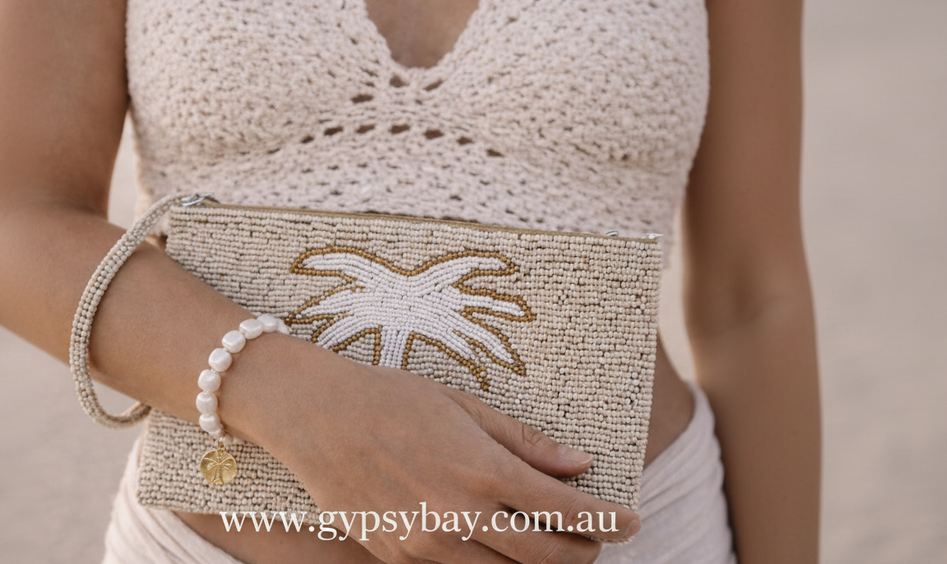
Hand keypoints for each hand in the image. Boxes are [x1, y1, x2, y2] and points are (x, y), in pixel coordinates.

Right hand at [232, 338, 640, 563]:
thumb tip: (580, 464)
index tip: (632, 521)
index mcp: (481, 471)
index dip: (608, 521)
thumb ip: (526, 443)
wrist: (314, 417)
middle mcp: (458, 517)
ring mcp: (426, 546)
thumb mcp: (466, 408)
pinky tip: (492, 545)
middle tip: (596, 540)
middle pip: (544, 559)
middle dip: (583, 553)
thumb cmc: (391, 399)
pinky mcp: (398, 559)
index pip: (566, 512)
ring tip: (550, 544)